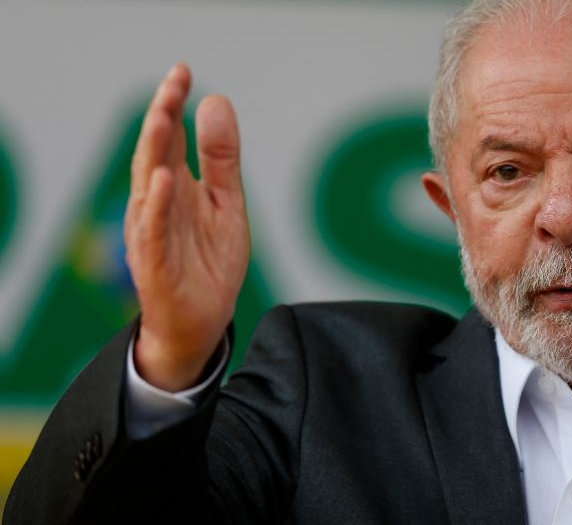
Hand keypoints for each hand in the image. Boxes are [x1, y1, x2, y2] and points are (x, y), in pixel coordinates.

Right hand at [124, 63, 249, 391]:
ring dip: (153, 151)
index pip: (169, 138)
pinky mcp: (154, 264)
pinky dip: (156, 206)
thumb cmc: (209, 262)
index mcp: (175, 187)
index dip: (173, 104)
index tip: (184, 70)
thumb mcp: (227, 204)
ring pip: (148, 186)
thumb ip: (222, 159)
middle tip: (174, 80)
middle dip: (161, 115)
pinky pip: (152, 231)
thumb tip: (216, 101)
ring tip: (161, 115)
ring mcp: (152, 232)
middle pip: (155, 153)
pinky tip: (164, 180)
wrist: (201, 324)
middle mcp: (157, 204)